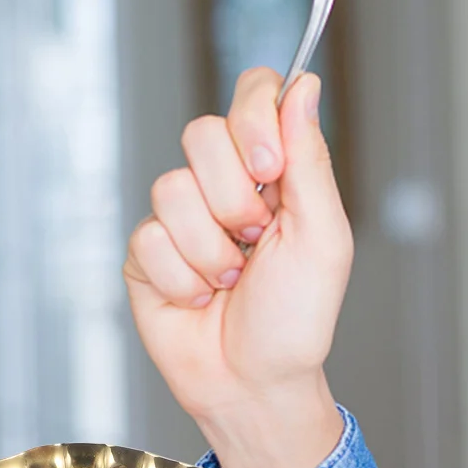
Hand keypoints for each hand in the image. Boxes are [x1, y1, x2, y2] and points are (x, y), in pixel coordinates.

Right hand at [124, 68, 351, 467]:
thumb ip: (309, 158)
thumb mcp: (321, 235)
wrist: (252, 382)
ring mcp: (181, 216)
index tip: (268, 166)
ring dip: (210, 248)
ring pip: (170, 187)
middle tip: (255, 239)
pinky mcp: (146, 251)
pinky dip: (181, 277)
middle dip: (233, 197)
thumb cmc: (297, 317)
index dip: (253, 117)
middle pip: (202, 132)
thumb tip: (305, 85)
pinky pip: (148, 237)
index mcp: (275, 171)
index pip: (254, 94)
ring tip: (230, 280)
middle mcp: (225, 183)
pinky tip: (199, 297)